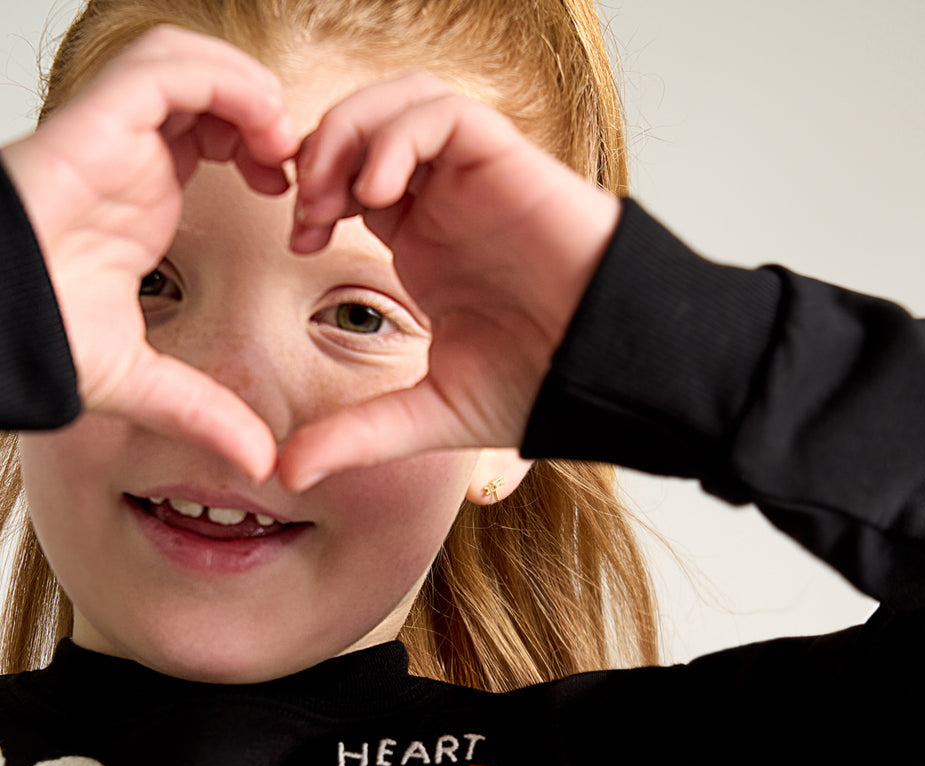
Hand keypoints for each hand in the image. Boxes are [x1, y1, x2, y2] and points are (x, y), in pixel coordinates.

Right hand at [1, 26, 296, 480]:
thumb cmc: (40, 342)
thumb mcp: (145, 383)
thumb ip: (207, 414)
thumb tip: (262, 462)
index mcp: (143, 195)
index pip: (208, 132)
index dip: (261, 150)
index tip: (296, 200)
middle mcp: (131, 157)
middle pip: (206, 86)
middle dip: (262, 113)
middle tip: (296, 169)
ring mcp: (111, 136)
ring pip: (187, 62)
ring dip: (248, 91)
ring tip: (279, 146)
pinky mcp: (94, 125)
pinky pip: (164, 70)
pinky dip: (222, 84)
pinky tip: (255, 133)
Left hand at [279, 74, 620, 490]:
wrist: (605, 376)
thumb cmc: (539, 387)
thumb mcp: (429, 414)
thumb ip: (359, 434)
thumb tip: (288, 472)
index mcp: (424, 245)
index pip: (352, 181)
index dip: (313, 194)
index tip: (299, 238)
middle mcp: (446, 203)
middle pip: (367, 127)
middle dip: (320, 152)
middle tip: (306, 205)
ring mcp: (475, 181)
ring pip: (401, 103)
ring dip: (351, 132)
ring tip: (337, 193)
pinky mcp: (508, 165)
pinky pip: (444, 114)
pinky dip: (400, 134)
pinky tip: (380, 189)